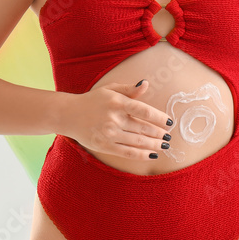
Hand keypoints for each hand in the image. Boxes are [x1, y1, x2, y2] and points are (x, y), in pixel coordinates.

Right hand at [58, 79, 173, 159]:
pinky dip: (142, 155)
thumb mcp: (110, 90)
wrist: (68, 114)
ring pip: (138, 142)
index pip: (144, 111)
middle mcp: (114, 118)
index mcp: (118, 102)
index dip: (159, 118)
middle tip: (169, 137)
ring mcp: (109, 133)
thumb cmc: (93, 100)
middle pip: (143, 128)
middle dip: (159, 134)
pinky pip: (128, 152)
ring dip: (154, 145)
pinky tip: (152, 155)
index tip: (169, 122)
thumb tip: (146, 84)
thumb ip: (129, 89)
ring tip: (164, 146)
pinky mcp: (105, 145)